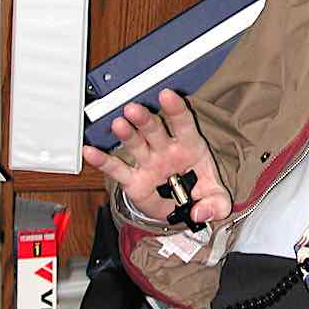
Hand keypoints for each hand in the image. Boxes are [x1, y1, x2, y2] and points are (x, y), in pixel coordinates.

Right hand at [82, 88, 231, 224]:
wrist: (182, 208)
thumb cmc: (200, 193)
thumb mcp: (217, 200)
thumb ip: (215, 205)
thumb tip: (200, 213)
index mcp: (189, 147)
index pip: (183, 124)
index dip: (176, 109)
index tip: (168, 96)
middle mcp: (165, 150)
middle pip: (154, 129)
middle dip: (144, 119)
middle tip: (134, 109)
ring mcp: (148, 163)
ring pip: (135, 144)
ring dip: (126, 134)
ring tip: (118, 124)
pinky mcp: (133, 180)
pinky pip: (117, 169)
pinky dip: (103, 162)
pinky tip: (91, 152)